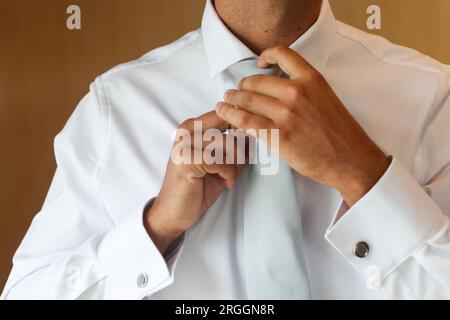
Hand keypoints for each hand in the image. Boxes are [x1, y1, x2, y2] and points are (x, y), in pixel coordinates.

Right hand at [144, 111, 245, 253]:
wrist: (174, 212)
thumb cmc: (197, 188)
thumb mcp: (221, 164)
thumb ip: (234, 148)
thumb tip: (253, 136)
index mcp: (192, 128)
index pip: (222, 113)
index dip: (241, 123)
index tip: (249, 142)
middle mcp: (186, 133)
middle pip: (226, 123)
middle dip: (240, 144)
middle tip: (241, 162)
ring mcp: (184, 146)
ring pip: (224, 142)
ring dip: (235, 161)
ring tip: (231, 175)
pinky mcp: (186, 161)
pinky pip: (219, 160)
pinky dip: (229, 173)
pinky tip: (226, 183)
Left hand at [215, 45, 390, 206]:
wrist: (351, 159)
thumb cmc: (340, 132)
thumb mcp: (325, 98)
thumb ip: (303, 89)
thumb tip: (276, 89)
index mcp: (311, 79)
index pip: (281, 53)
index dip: (265, 55)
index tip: (258, 64)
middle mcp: (297, 92)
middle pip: (256, 81)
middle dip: (241, 87)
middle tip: (234, 93)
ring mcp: (286, 114)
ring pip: (247, 100)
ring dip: (232, 101)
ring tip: (225, 102)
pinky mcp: (278, 135)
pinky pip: (246, 122)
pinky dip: (231, 116)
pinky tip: (225, 114)